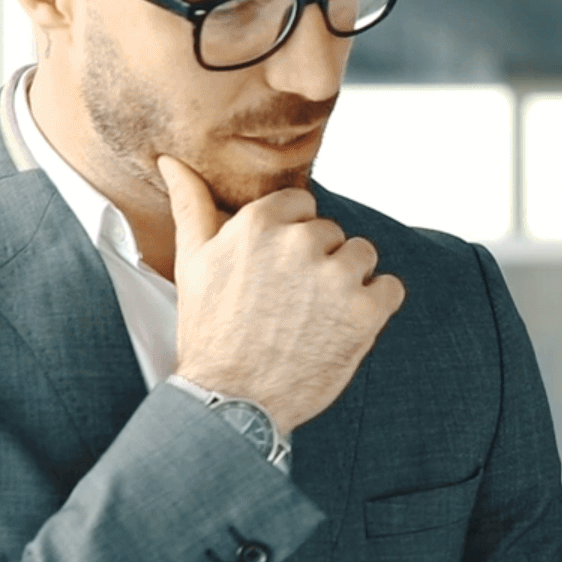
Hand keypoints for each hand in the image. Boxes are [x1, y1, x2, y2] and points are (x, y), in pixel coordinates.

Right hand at [160, 155, 402, 430]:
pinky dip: (375, 305)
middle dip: (317, 262)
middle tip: (290, 302)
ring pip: (362, 255)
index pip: (301, 206)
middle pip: (331, 232)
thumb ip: (191, 204)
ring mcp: (336, 277)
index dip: (290, 239)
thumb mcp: (192, 262)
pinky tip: (343, 326)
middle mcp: (300, 243)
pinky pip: (390, 288)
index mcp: (259, 224)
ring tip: (315, 316)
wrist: (232, 401)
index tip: (276, 272)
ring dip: (348, 281)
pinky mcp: (365, 312)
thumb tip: (171, 161)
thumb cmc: (210, 332)